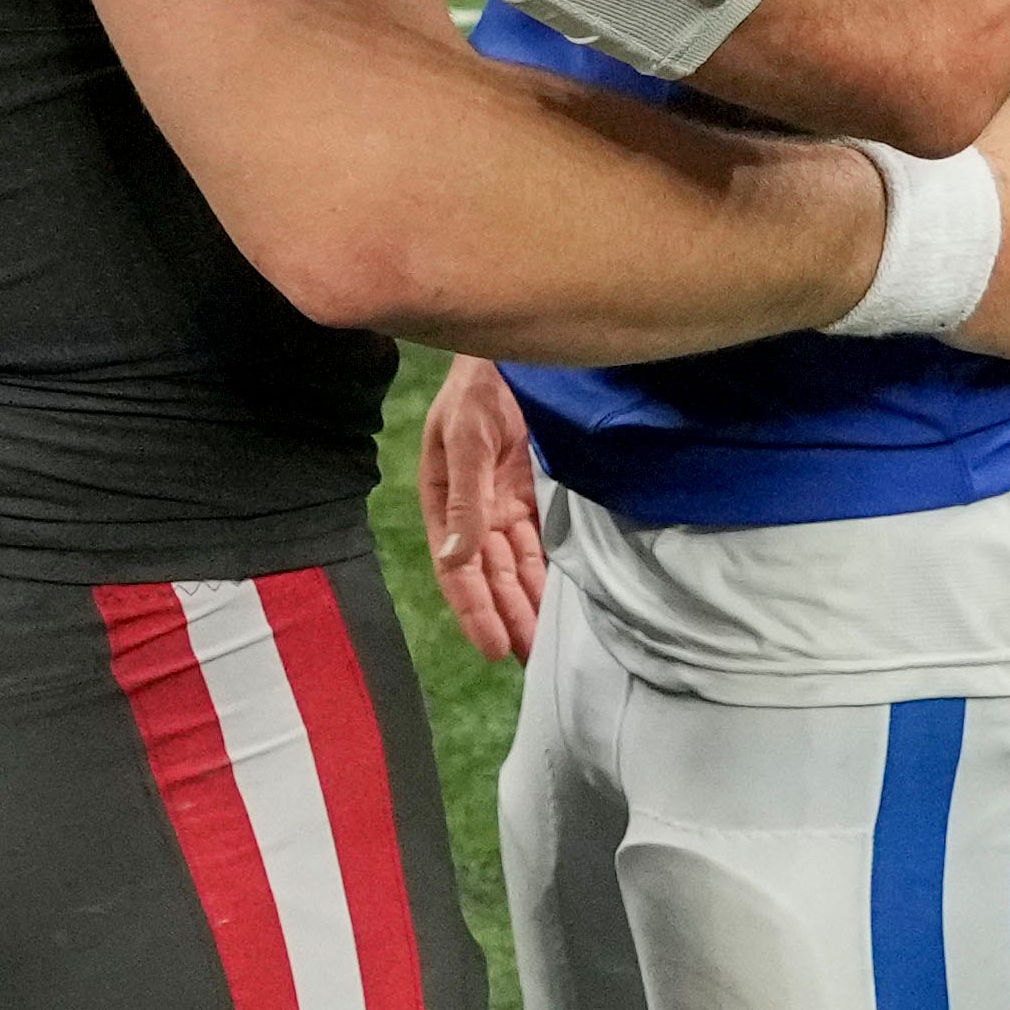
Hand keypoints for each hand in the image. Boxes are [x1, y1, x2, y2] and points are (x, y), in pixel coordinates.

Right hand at [422, 355, 547, 668]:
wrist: (516, 350)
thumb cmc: (478, 385)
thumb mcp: (464, 436)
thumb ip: (465, 498)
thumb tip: (457, 558)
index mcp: (445, 502)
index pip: (457, 569)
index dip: (473, 610)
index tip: (494, 648)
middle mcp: (475, 511)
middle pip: (490, 576)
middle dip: (507, 617)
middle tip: (529, 659)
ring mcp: (506, 503)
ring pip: (517, 565)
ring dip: (528, 603)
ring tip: (544, 644)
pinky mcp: (536, 492)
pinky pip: (544, 540)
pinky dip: (550, 570)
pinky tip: (564, 600)